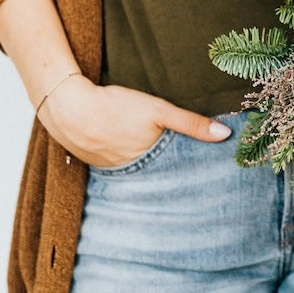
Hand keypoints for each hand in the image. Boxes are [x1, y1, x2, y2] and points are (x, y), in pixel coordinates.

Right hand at [37, 76, 231, 167]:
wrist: (68, 107)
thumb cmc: (115, 107)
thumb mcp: (158, 110)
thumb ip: (191, 123)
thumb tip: (225, 135)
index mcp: (148, 164)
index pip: (177, 177)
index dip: (192, 179)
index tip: (210, 185)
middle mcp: (131, 174)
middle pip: (159, 179)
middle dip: (175, 180)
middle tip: (196, 185)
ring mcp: (113, 171)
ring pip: (140, 174)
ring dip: (152, 173)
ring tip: (171, 174)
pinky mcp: (98, 163)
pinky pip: (121, 169)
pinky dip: (131, 165)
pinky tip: (137, 157)